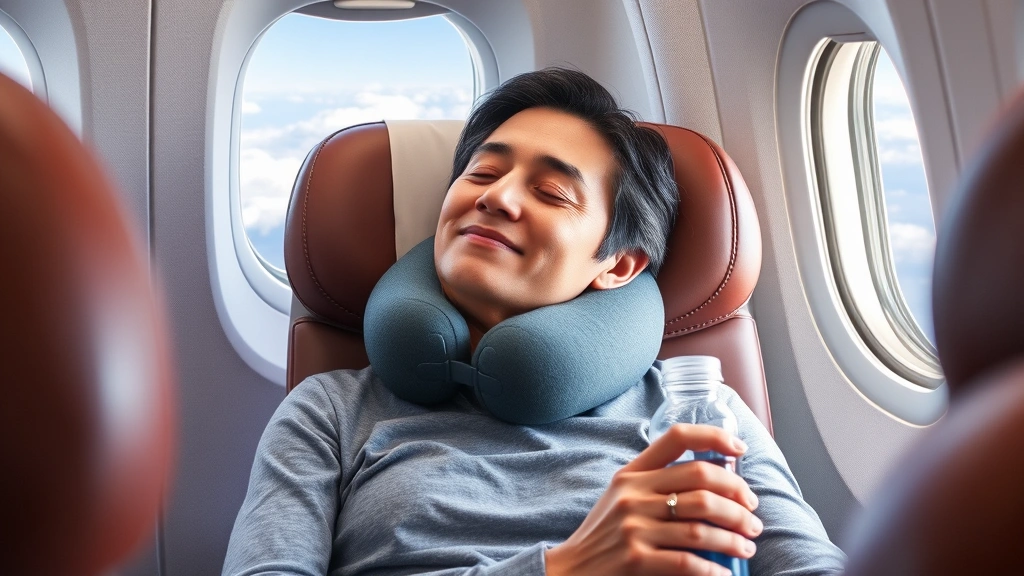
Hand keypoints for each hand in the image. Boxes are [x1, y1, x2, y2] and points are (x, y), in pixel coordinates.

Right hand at [544, 424, 761, 575]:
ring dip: (734, 538)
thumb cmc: (605, 533)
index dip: (713, 437)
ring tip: (747, 545)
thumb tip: (715, 479)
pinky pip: (688, 562)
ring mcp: (634, 527)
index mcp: (632, 473)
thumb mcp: (621, 496)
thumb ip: (656, 482)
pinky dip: (713, 569)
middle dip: (738, 498)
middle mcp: (633, 495)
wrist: (572, 569)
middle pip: (701, 482)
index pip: (676, 438)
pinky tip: (724, 572)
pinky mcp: (636, 560)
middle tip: (753, 516)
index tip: (740, 449)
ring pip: (701, 526)